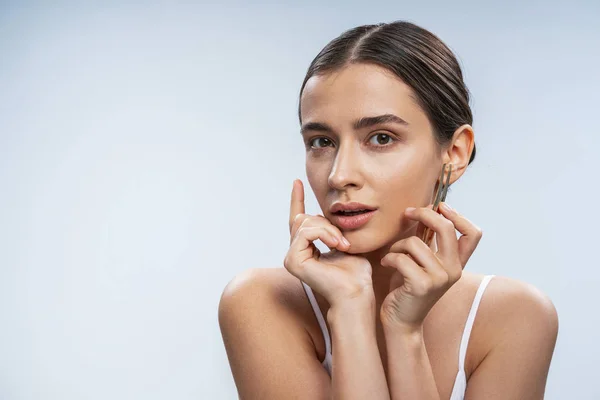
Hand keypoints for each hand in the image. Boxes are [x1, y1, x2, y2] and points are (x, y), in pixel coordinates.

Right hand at [284, 179, 373, 308]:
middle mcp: (295, 252)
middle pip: (304, 218)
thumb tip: (328, 212)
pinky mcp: (292, 261)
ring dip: (329, 230)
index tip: (297, 182)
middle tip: (344, 241)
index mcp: (306, 248)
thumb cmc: (356, 273)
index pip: (298, 219)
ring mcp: (291, 257)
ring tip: (343, 244)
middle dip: (327, 223)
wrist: (357, 292)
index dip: (297, 199)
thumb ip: (333, 229)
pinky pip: (306, 232)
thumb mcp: (346, 242)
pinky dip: (324, 234)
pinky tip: (337, 245)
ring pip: (305, 223)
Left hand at [379, 202, 482, 329]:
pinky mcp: (422, 285)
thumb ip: (429, 239)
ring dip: (397, 245)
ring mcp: (439, 278)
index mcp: (457, 263)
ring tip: (392, 254)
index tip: (440, 206)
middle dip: (424, 214)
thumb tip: (427, 209)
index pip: (473, 234)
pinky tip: (386, 264)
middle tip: (408, 212)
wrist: (402, 321)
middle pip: (446, 228)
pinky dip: (389, 258)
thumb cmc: (408, 287)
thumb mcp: (423, 261)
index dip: (458, 215)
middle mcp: (453, 270)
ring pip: (415, 243)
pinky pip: (401, 258)